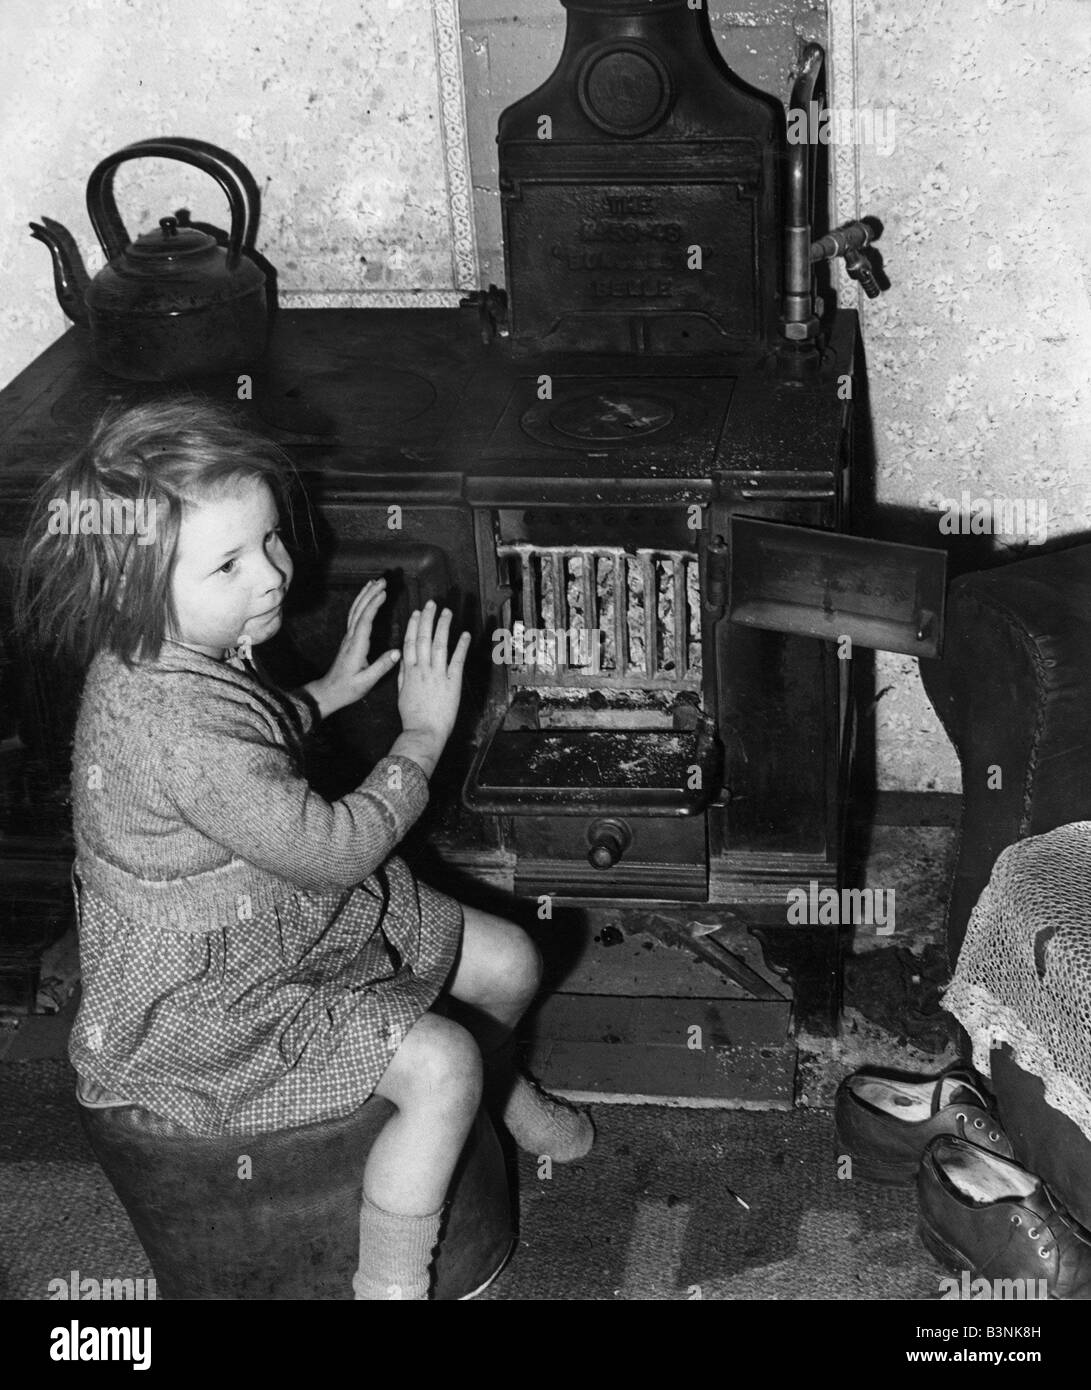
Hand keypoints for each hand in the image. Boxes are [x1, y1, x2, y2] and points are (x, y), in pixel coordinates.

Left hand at [303, 579, 399, 718]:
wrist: (329, 692)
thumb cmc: (347, 689)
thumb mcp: (366, 681)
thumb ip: (381, 667)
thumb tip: (398, 652)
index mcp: (356, 646)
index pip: (365, 620)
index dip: (374, 605)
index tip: (384, 592)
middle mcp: (351, 638)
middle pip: (359, 610)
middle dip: (370, 594)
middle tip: (383, 580)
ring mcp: (348, 637)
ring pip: (355, 611)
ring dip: (365, 595)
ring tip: (375, 582)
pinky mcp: (349, 639)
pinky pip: (354, 616)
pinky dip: (361, 604)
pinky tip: (366, 598)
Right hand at [391, 601, 469, 776]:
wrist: (424, 732)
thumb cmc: (412, 716)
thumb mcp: (402, 693)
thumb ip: (404, 674)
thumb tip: (404, 658)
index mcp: (409, 671)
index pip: (410, 642)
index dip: (414, 625)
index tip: (417, 612)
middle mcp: (423, 669)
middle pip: (424, 638)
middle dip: (428, 619)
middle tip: (432, 603)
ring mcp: (438, 675)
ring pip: (440, 645)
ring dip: (443, 626)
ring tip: (447, 612)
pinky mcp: (452, 683)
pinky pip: (457, 660)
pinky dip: (462, 646)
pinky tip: (465, 634)